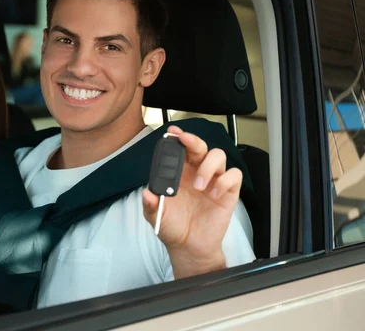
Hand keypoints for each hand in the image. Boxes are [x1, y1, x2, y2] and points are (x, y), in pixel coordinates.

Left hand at [142, 125, 242, 277]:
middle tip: (186, 142)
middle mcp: (196, 173)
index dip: (178, 139)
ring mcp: (213, 181)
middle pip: (200, 147)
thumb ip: (151, 204)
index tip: (173, 133)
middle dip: (194, 141)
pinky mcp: (228, 193)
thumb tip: (147, 193)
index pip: (180, 150)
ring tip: (199, 186)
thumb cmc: (172, 227)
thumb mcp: (155, 216)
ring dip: (208, 166)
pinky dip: (225, 181)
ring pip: (218, 156)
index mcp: (178, 174)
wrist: (189, 247)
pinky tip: (213, 194)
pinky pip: (233, 176)